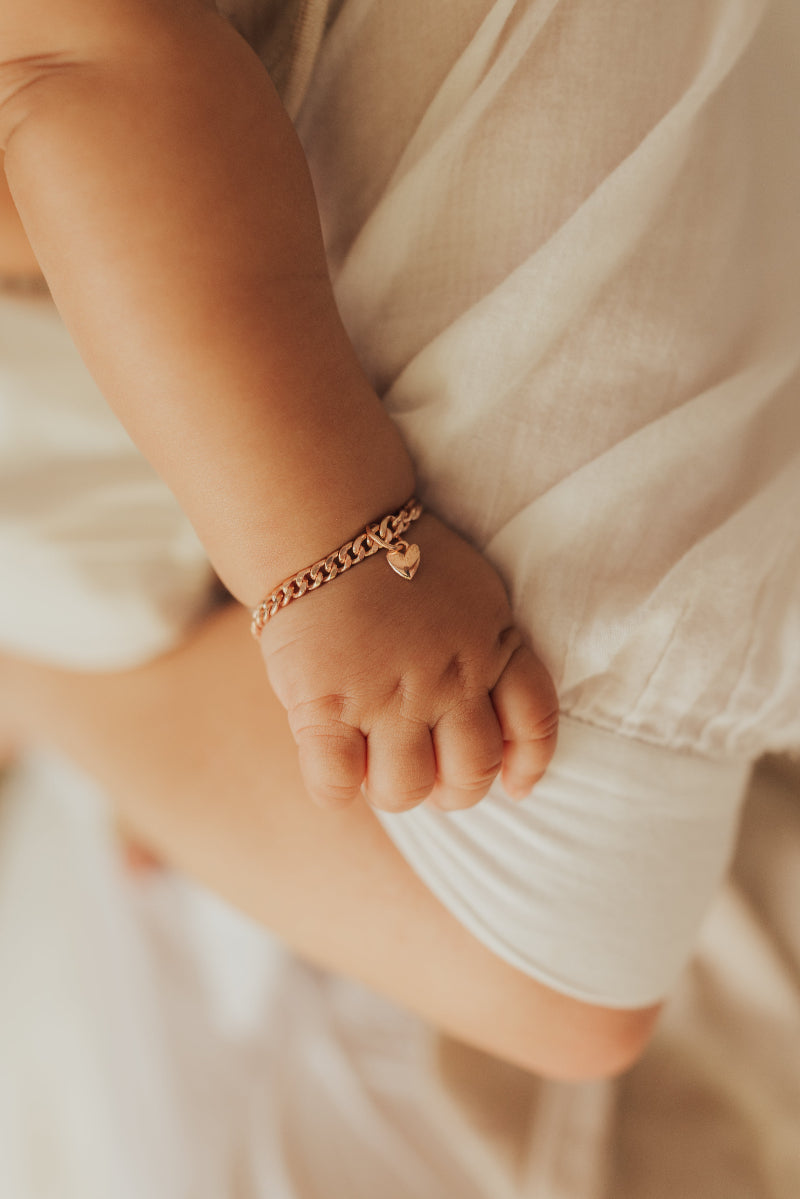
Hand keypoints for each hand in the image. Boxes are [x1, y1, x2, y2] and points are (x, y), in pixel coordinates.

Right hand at [258, 512, 558, 812]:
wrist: (325, 522)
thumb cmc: (395, 555)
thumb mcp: (471, 591)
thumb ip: (487, 647)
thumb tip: (489, 713)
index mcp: (491, 644)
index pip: (534, 722)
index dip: (527, 765)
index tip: (514, 785)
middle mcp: (449, 677)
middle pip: (472, 773)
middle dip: (452, 790)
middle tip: (428, 774)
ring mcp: (388, 695)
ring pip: (406, 789)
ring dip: (393, 790)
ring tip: (374, 764)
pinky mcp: (326, 706)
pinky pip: (337, 784)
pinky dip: (335, 788)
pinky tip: (332, 762)